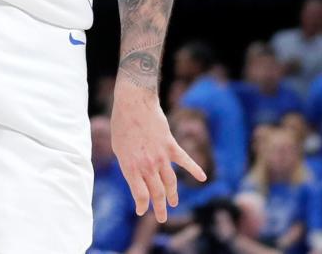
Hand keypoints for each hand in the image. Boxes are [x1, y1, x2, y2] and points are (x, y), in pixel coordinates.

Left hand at [111, 86, 206, 221]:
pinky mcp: (171, 146)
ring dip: (173, 195)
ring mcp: (161, 157)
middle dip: (160, 208)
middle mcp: (147, 165)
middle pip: (157, 193)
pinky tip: (203, 178)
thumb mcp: (118, 148)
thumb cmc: (122, 124)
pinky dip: (195, 169)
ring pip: (171, 182)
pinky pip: (185, 161)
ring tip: (174, 204)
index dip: (143, 206)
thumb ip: (128, 164)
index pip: (140, 195)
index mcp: (131, 167)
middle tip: (162, 218)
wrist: (134, 103)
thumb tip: (136, 175)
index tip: (142, 211)